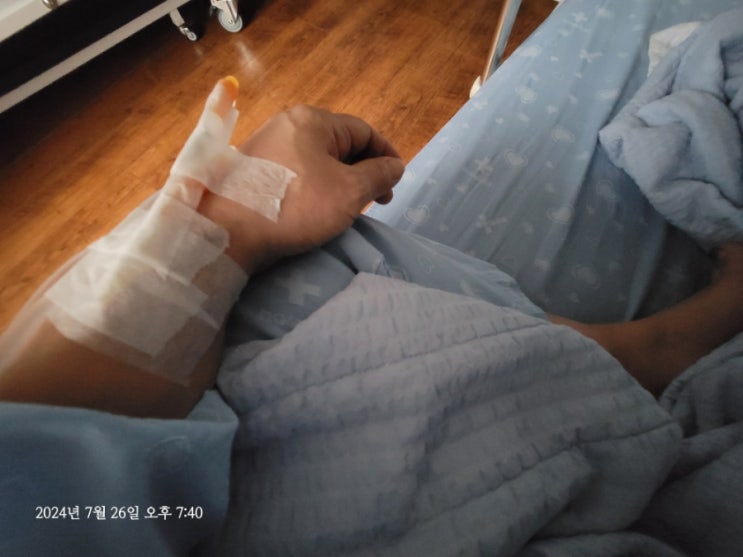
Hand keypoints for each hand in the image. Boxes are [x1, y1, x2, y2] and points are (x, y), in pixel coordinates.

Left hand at [197, 81, 405, 271]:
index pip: (363, 131)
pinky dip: (314, 185)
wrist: (228, 231)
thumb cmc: (295, 207)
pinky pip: (296, 170)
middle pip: (339, 143)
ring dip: (339, 179)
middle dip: (363, 170)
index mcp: (313, 121)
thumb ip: (378, 175)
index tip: (395, 183)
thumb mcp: (348, 192)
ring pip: (317, 158)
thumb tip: (395, 165)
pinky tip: (316, 207)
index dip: (386, 155)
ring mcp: (267, 144)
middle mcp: (288, 123)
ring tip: (347, 207)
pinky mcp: (253, 168)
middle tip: (374, 200)